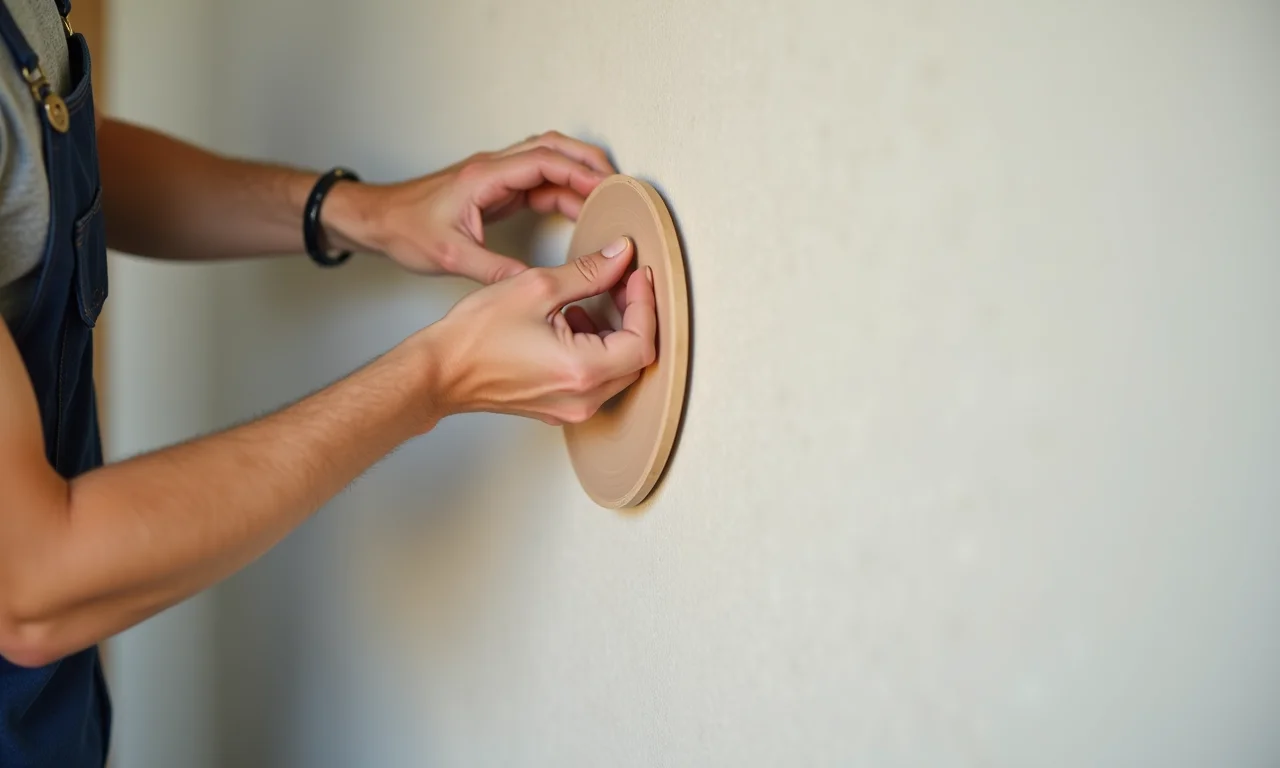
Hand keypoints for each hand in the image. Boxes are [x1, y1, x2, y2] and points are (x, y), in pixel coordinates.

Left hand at [327, 131, 615, 283]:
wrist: (376, 220)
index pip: (544, 161)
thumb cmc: (404, 231)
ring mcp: (495, 176)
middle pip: (553, 149)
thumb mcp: (450, 257)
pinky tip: (579, 209)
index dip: (580, 173)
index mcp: (485, 177)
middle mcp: (493, 168)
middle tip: (620, 186)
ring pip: (548, 160)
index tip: (608, 190)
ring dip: (578, 173)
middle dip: (590, 164)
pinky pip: (539, 180)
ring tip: (608, 196)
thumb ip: (494, 270)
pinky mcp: (495, 189)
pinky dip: (563, 190)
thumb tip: (534, 285)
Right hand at [418, 236, 656, 424]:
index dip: (647, 303)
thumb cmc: (475, 336)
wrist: (440, 372)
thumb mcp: (536, 287)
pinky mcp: (559, 407)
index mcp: (582, 370)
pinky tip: (573, 322)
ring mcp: (571, 408)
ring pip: (619, 370)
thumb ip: (588, 272)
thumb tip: (620, 256)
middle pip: (637, 359)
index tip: (639, 274)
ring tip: (594, 300)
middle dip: (635, 316)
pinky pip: (597, 380)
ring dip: (617, 333)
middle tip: (623, 282)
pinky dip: (598, 350)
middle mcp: (583, 398)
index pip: (642, 341)